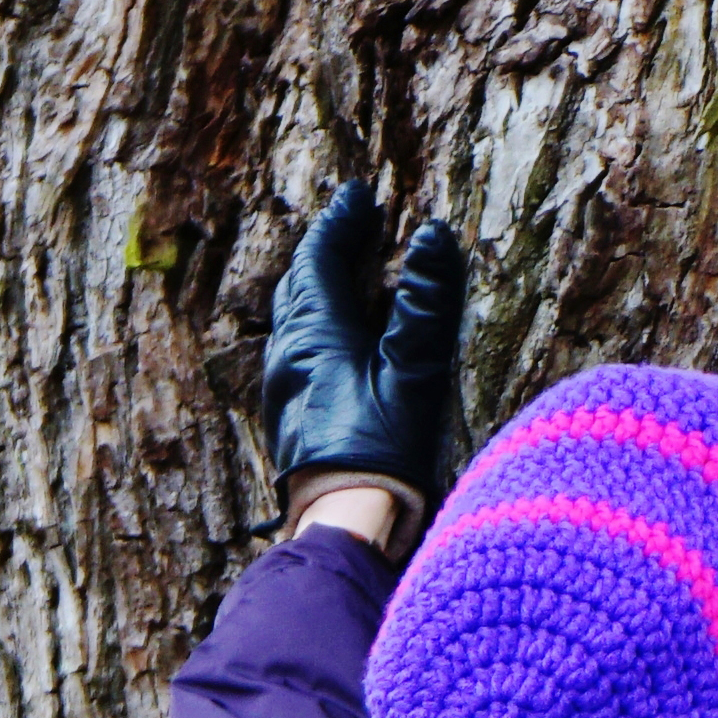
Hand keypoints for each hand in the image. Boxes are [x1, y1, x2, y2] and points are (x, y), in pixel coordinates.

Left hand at [261, 180, 470, 534]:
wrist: (344, 521)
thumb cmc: (382, 448)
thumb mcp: (414, 369)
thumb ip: (425, 302)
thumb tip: (432, 236)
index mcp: (314, 335)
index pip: (319, 260)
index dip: (340, 223)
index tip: (358, 195)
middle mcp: (289, 355)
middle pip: (296, 286)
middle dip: (323, 250)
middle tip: (351, 227)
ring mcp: (285, 388)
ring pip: (292, 318)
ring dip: (317, 287)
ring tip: (347, 274)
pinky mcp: (293, 415)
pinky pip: (298, 348)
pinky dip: (318, 322)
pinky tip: (340, 337)